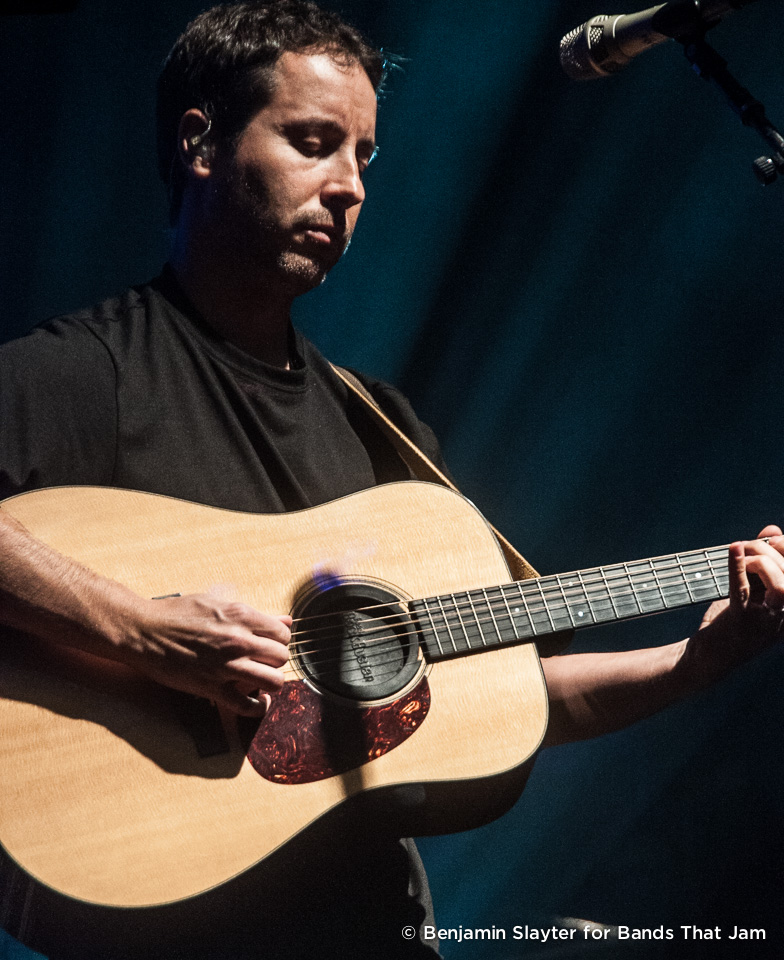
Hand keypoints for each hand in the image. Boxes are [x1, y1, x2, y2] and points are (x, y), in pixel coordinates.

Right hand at [120, 592, 290, 715]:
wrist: (144, 631)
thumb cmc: (177, 614)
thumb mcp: (217, 603)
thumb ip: (255, 614)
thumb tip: (286, 620)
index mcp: (241, 616)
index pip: (284, 633)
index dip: (279, 640)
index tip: (270, 644)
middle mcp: (238, 641)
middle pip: (282, 657)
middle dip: (276, 660)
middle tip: (264, 662)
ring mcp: (226, 666)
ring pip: (274, 681)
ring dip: (272, 682)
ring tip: (263, 680)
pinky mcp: (212, 688)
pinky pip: (248, 706)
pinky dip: (259, 708)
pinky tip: (258, 702)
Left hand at [681, 525, 783, 687]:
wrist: (708, 657)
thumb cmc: (733, 621)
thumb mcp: (754, 591)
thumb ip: (765, 562)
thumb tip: (772, 529)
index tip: (771, 538)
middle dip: (771, 550)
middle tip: (748, 545)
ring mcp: (765, 622)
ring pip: (782, 587)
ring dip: (763, 562)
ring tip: (742, 553)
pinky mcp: (740, 622)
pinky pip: (743, 591)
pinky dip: (737, 566)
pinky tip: (732, 549)